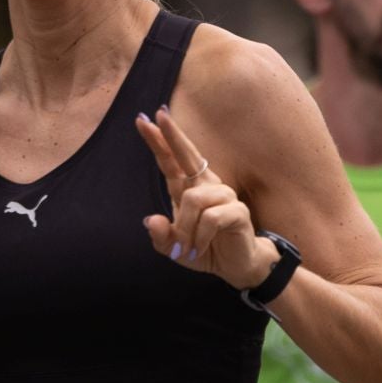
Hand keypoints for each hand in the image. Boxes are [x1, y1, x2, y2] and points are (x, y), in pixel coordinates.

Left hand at [135, 105, 277, 290]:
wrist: (235, 267)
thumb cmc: (204, 249)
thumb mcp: (174, 248)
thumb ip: (160, 237)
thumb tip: (150, 220)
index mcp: (187, 189)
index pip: (171, 160)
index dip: (159, 140)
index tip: (144, 120)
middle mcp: (205, 186)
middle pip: (188, 155)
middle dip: (172, 135)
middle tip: (158, 115)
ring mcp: (223, 196)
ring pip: (193, 199)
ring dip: (185, 227)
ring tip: (187, 247)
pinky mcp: (237, 211)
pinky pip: (211, 217)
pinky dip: (200, 236)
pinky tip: (201, 246)